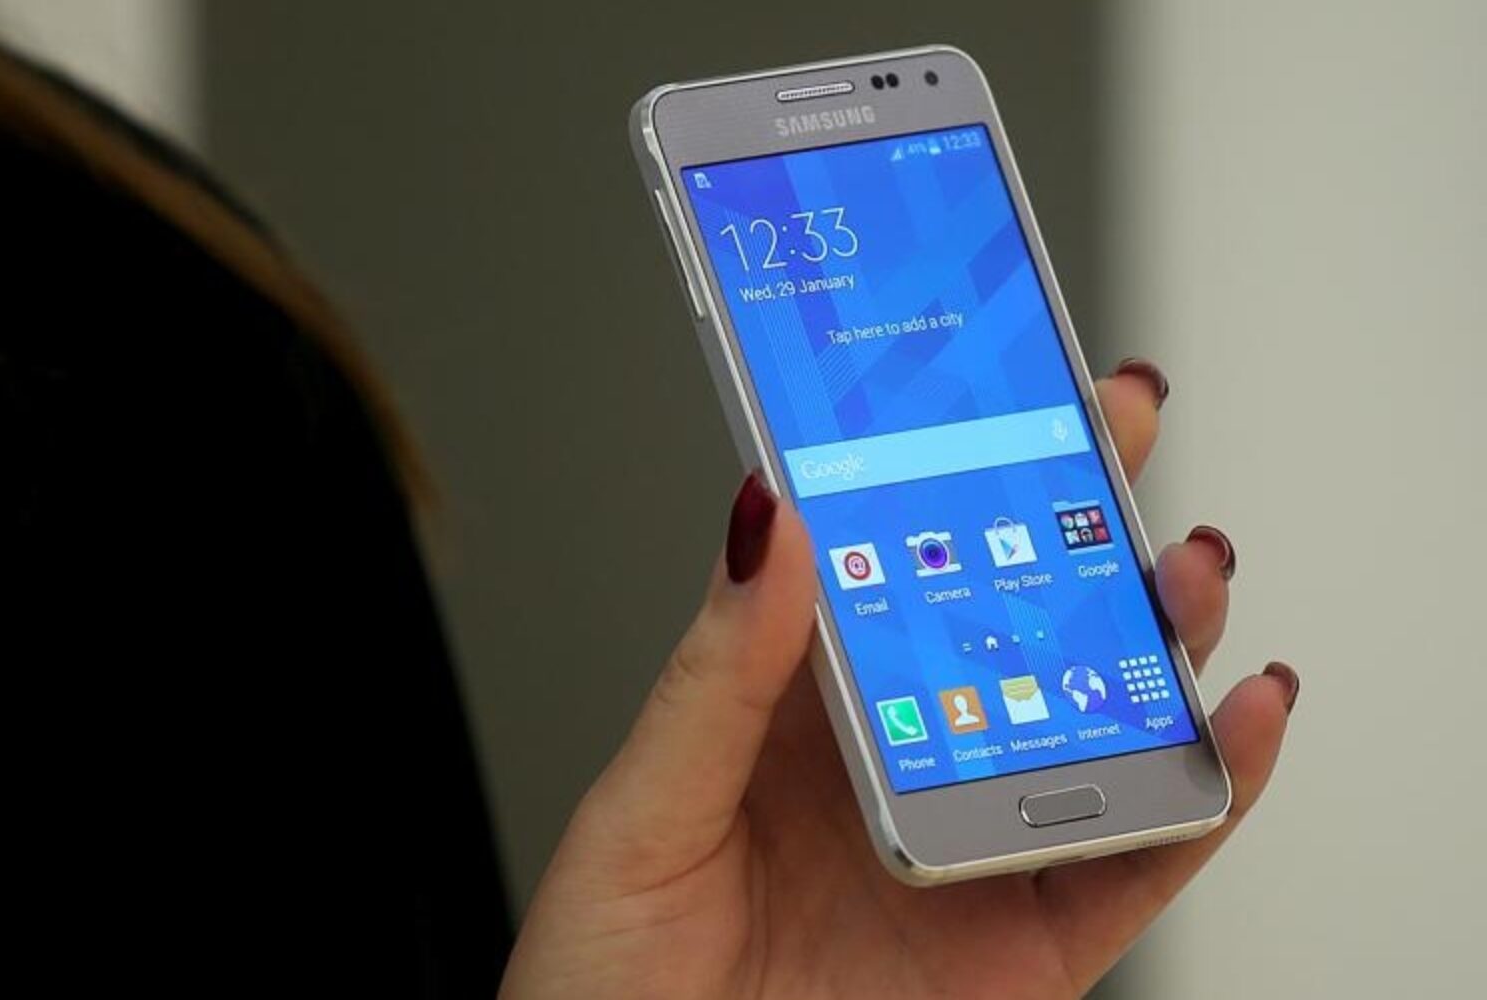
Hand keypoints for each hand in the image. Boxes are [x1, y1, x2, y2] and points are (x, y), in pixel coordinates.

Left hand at [501, 360, 1297, 998]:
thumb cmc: (605, 972)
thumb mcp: (646, 803)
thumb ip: (720, 670)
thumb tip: (770, 517)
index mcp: (798, 706)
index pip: (896, 563)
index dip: (956, 470)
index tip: (1002, 382)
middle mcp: (899, 761)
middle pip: (1015, 620)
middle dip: (1080, 518)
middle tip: (1122, 426)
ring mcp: (967, 845)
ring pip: (1097, 718)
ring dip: (1158, 635)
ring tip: (1180, 565)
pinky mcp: (1023, 943)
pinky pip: (1137, 861)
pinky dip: (1205, 792)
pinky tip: (1234, 719)